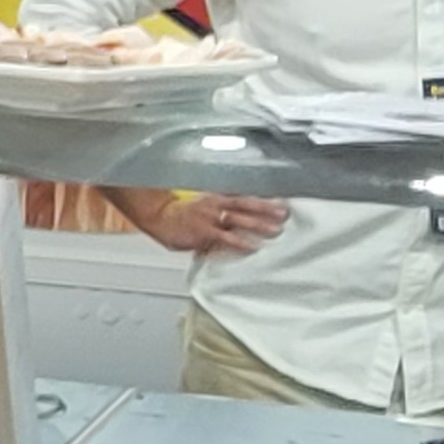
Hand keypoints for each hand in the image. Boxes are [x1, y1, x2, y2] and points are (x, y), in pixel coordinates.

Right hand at [107, 188, 287, 255]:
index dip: (264, 198)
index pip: (245, 196)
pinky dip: (240, 242)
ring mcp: (211, 218)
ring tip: (275, 229)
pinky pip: (225, 238)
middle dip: (267, 209)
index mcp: (218, 197)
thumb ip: (221, 214)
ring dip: (259, 224)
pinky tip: (252, 247)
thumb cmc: (180, 215)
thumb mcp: (203, 208)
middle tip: (284, 214)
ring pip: (240, 219)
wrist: (159, 217)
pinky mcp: (204, 232)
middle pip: (247, 205)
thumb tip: (238, 224)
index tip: (282, 201)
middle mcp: (217, 205)